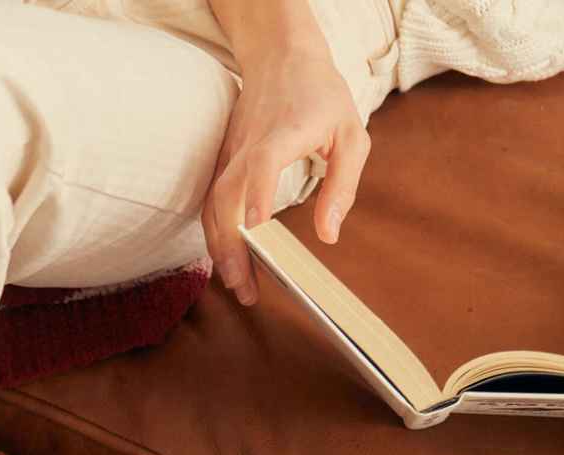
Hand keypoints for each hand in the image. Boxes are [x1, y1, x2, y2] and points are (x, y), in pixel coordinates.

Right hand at [203, 40, 369, 304]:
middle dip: (232, 247)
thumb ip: (342, 185)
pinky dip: (217, 237)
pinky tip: (230, 262)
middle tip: (246, 288)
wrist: (280, 57)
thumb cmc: (321, 97)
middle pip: (226, 198)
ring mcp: (229, 155)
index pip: (262, 162)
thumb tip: (329, 236)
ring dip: (220, 249)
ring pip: (212, 207)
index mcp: (283, 133)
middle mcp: (247, 146)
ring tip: (238, 285)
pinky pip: (212, 205)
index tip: (256, 225)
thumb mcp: (351, 135)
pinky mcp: (223, 163)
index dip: (256, 192)